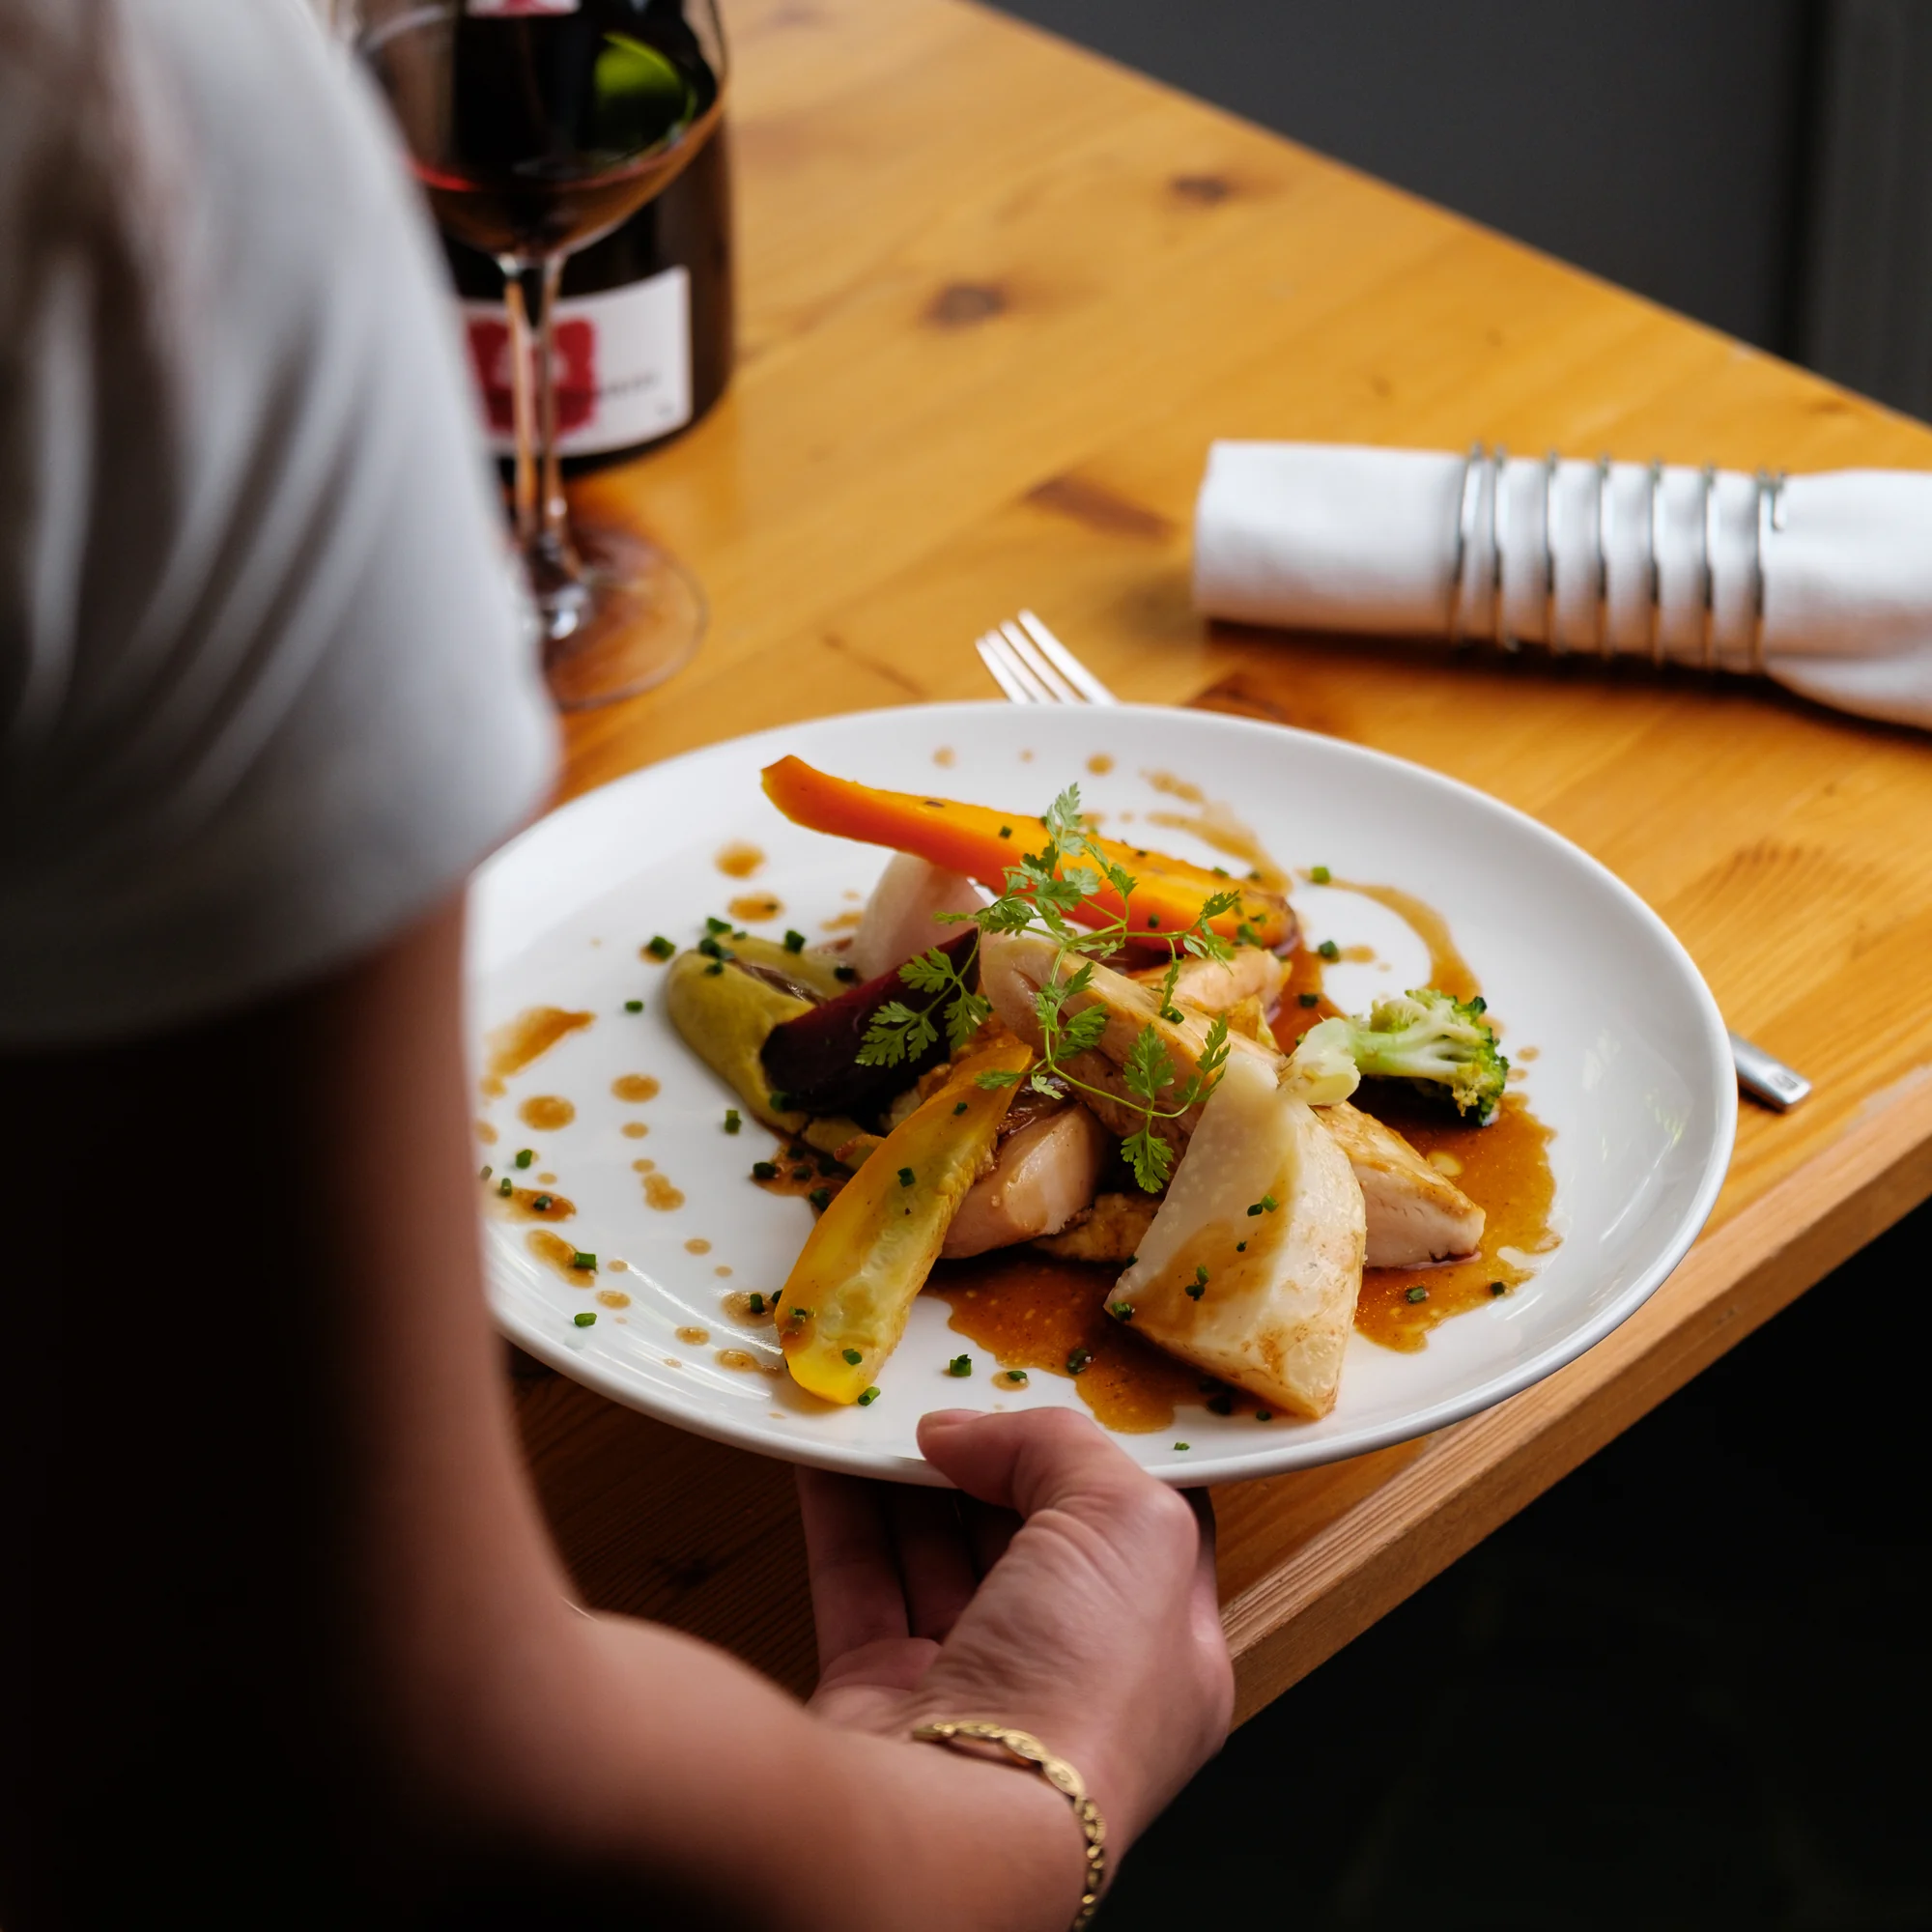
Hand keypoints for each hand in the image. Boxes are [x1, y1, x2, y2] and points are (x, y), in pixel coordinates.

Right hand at [797, 1408, 1232, 1855]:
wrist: (955, 1826)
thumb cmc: (1080, 1693)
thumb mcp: (1128, 1523)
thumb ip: (1064, 1447)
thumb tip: (971, 1432)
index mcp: (1168, 1651)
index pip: (1145, 1531)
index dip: (1104, 1458)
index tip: (1055, 1394)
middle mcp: (1072, 1679)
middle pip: (1032, 1537)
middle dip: (994, 1462)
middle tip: (953, 1393)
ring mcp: (972, 1691)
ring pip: (939, 1554)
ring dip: (910, 1477)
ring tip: (881, 1406)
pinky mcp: (879, 1698)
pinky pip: (859, 1580)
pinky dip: (841, 1511)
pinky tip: (826, 1453)